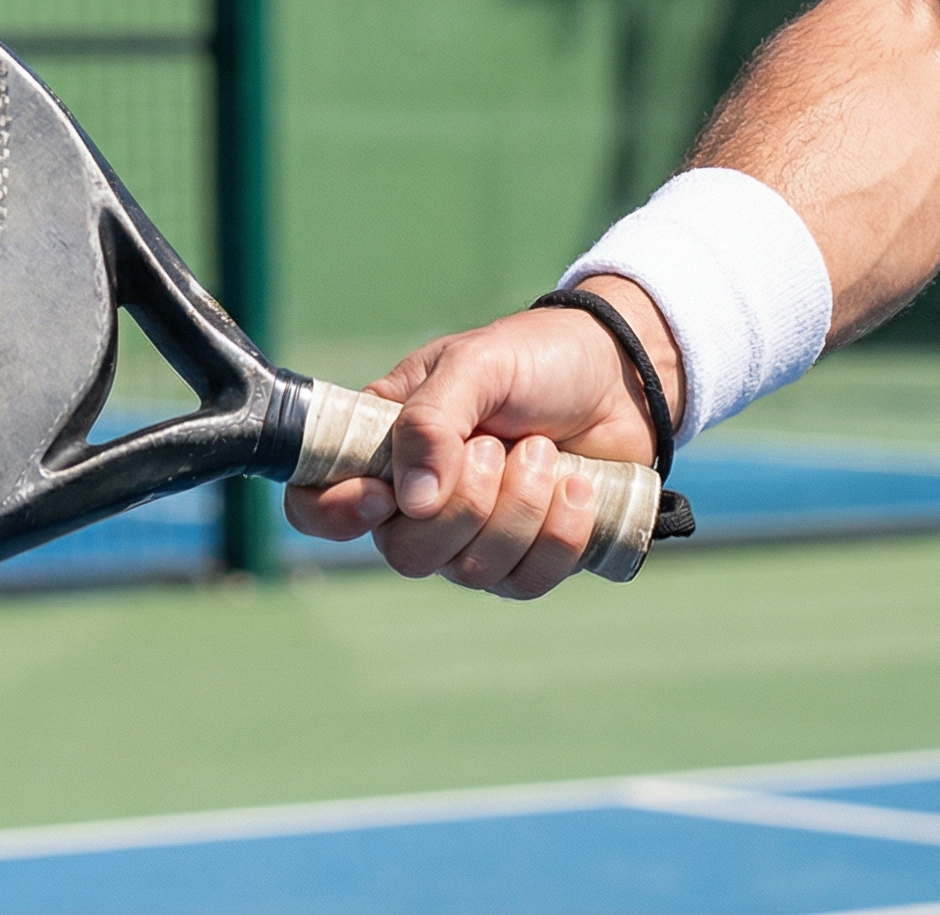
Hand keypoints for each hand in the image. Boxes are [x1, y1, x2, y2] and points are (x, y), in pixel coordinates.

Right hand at [283, 274, 674, 599]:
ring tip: (543, 451)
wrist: (621, 375)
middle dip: (464, 505)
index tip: (382, 495)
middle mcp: (418, 502)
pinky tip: (578, 488)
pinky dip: (559, 536)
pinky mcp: (530, 556)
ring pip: (470, 571)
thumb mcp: (475, 364)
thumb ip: (430, 420)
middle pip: (406, 554)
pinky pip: (526, 582)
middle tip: (498, 446)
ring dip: (519, 510)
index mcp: (384, 447)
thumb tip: (411, 501)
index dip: (334, 515)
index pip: (318, 505)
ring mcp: (474, 537)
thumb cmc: (535, 357)